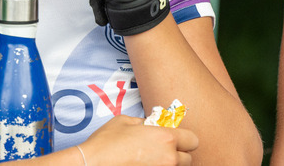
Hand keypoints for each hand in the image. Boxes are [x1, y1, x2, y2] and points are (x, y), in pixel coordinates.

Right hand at [82, 114, 197, 165]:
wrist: (90, 165)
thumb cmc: (106, 143)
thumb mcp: (126, 121)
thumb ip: (145, 123)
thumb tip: (151, 125)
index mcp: (166, 138)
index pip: (193, 140)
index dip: (185, 139)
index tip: (175, 139)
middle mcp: (168, 158)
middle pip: (188, 159)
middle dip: (178, 155)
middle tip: (162, 152)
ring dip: (167, 164)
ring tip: (151, 161)